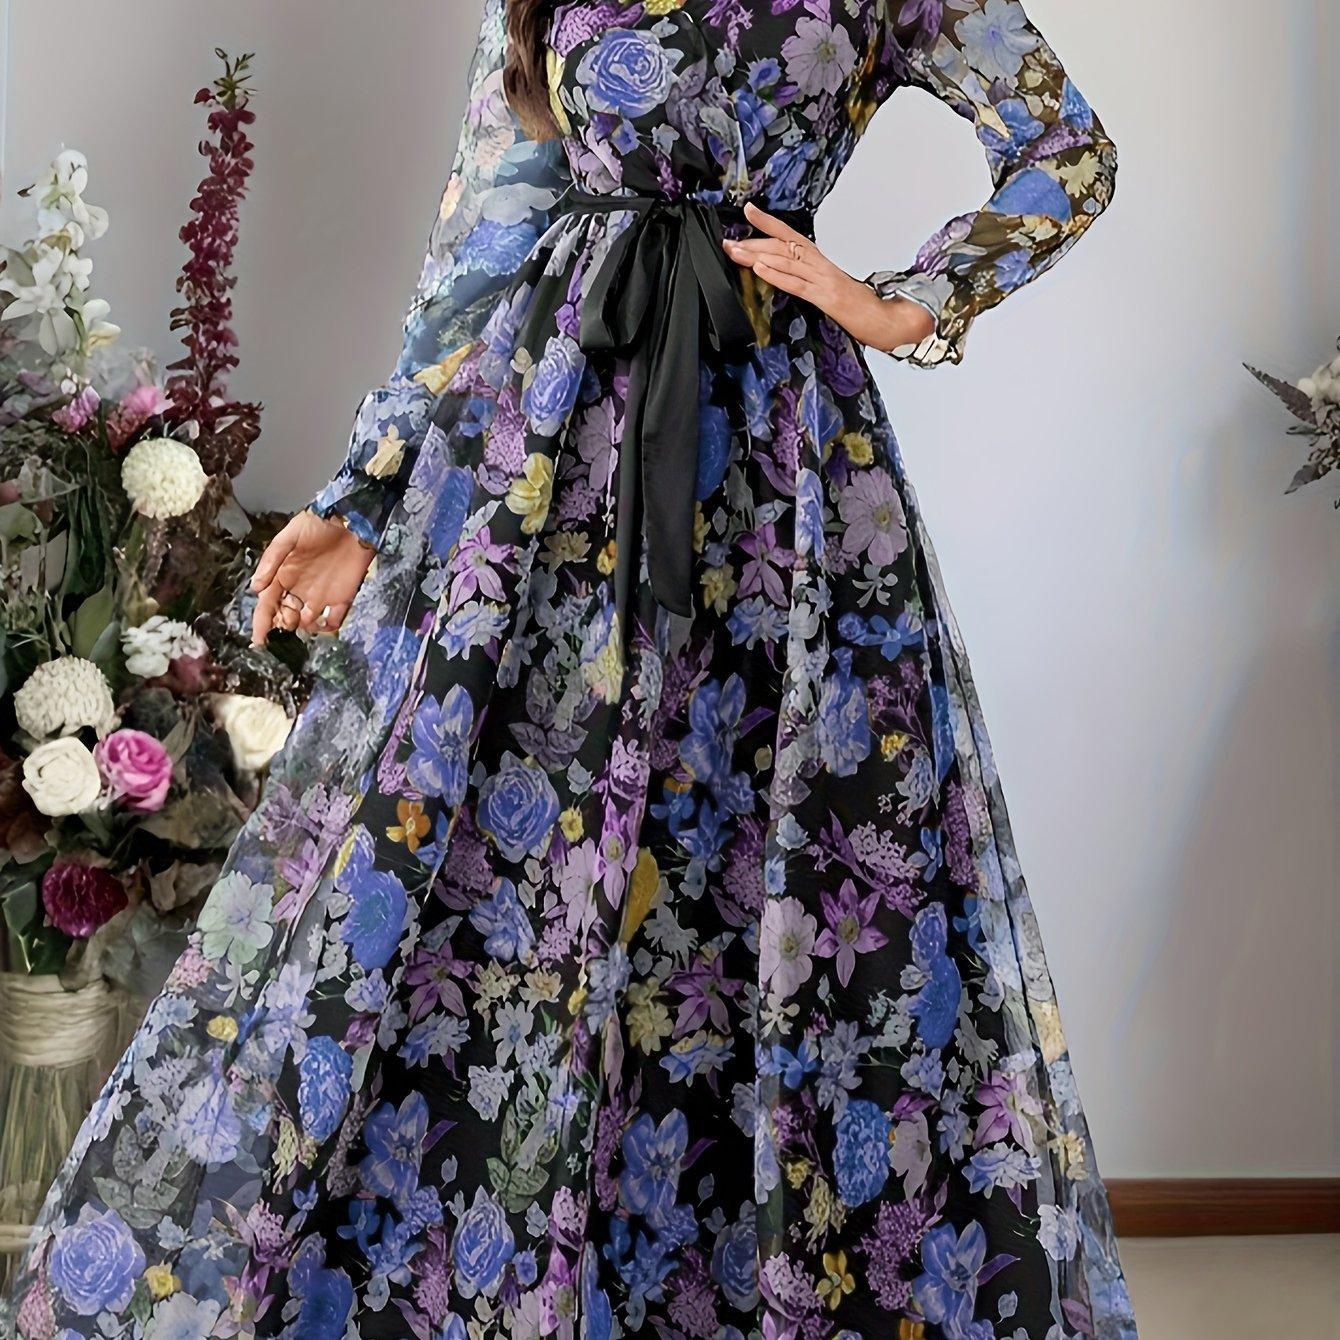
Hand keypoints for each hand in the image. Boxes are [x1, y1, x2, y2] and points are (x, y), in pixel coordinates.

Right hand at [249, 509, 375, 645]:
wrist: (352, 521)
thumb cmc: (317, 524)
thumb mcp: (289, 536)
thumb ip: (272, 560)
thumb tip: (256, 588)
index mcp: (282, 576)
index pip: (268, 605)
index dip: (262, 622)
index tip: (259, 639)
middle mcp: (299, 589)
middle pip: (286, 616)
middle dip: (284, 625)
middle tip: (288, 621)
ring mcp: (320, 595)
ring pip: (307, 622)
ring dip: (305, 627)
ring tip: (305, 620)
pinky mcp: (342, 597)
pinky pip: (334, 619)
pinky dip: (329, 626)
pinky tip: (325, 624)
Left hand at [724, 202, 935, 353]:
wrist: (886, 319)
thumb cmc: (859, 307)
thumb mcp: (829, 289)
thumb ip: (809, 280)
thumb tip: (786, 274)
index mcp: (820, 262)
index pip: (791, 236)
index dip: (768, 223)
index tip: (748, 212)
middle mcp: (821, 265)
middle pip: (783, 245)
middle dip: (753, 242)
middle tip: (728, 241)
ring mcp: (824, 279)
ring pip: (787, 260)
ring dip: (757, 255)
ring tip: (736, 252)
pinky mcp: (826, 297)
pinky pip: (797, 284)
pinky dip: (777, 275)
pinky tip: (760, 269)